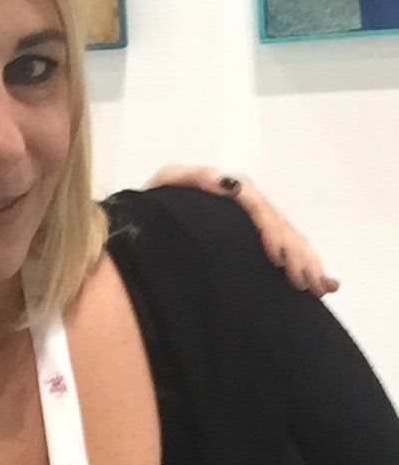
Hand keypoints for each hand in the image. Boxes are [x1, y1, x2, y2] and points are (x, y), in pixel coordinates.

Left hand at [144, 165, 338, 297]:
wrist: (139, 234)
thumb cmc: (149, 212)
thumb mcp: (164, 187)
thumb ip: (190, 178)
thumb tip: (225, 181)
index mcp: (222, 188)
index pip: (255, 203)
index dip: (270, 227)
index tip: (276, 255)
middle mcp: (240, 204)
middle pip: (277, 221)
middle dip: (295, 251)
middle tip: (303, 281)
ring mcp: (246, 225)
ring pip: (287, 237)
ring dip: (306, 261)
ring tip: (318, 286)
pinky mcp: (251, 244)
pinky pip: (286, 250)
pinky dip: (307, 265)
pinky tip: (324, 284)